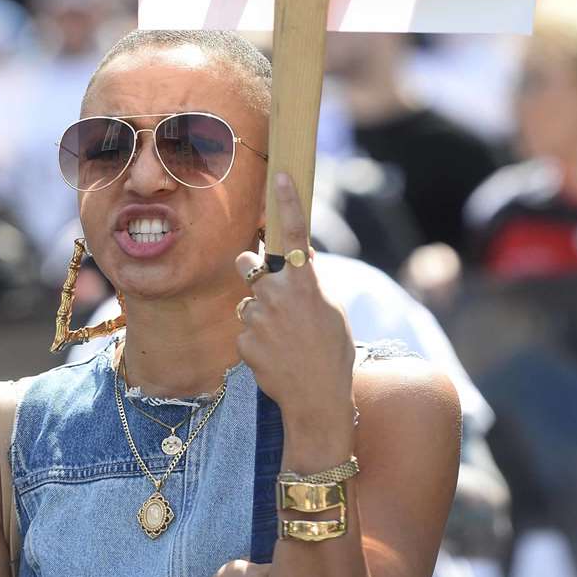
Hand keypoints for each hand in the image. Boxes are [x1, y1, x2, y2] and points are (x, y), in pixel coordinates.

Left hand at [234, 173, 355, 437]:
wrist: (317, 399)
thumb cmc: (333, 352)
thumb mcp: (332, 310)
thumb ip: (313, 283)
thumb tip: (303, 259)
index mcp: (306, 283)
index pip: (296, 234)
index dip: (287, 203)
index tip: (279, 177)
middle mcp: (278, 294)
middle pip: (248, 263)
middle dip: (253, 269)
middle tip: (269, 289)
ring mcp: (257, 317)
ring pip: (247, 300)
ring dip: (259, 312)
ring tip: (283, 339)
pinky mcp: (243, 339)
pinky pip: (246, 328)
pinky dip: (256, 339)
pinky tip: (274, 355)